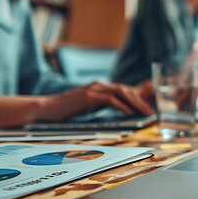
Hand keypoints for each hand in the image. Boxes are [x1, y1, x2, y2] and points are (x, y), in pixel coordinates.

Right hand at [37, 81, 153, 121]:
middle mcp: (99, 85)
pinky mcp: (88, 96)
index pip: (124, 90)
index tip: (148, 108)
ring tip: (144, 113)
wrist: (46, 108)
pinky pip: (109, 99)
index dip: (138, 98)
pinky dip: (121, 105)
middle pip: (126, 90)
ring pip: (121, 93)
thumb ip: (102, 106)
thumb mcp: (89, 107)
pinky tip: (129, 112)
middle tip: (152, 112)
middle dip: (141, 101)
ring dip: (135, 103)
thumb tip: (118, 112)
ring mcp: (93, 89)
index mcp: (100, 88)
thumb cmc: (66, 110)